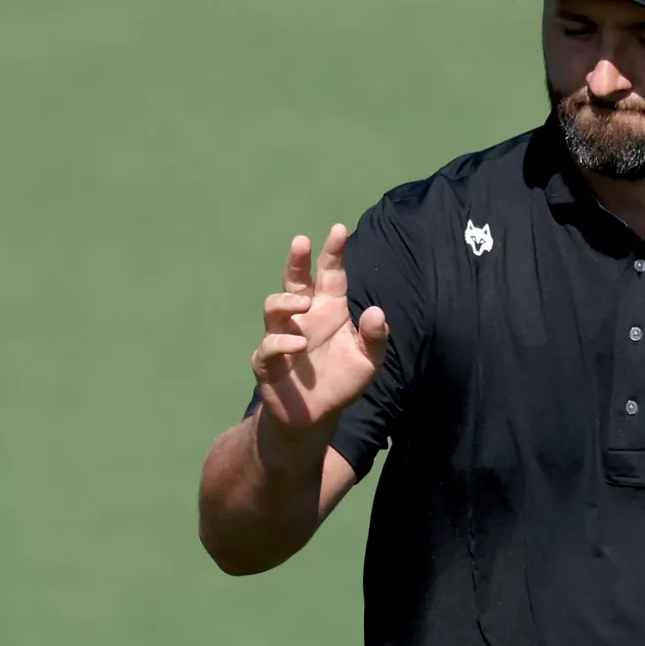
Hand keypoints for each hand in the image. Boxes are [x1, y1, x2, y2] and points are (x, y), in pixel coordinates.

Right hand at [251, 224, 388, 436]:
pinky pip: (269, 346)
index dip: (333, 252)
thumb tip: (377, 312)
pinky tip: (299, 345)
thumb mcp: (369, 361)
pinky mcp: (268, 362)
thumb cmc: (342, 380)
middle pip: (295, 281)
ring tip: (304, 305)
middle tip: (302, 241)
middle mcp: (304, 317)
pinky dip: (282, 343)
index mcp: (329, 310)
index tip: (338, 229)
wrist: (316, 416)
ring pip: (274, 307)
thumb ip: (375, 337)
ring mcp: (283, 337)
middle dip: (297, 260)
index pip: (330, 274)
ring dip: (287, 301)